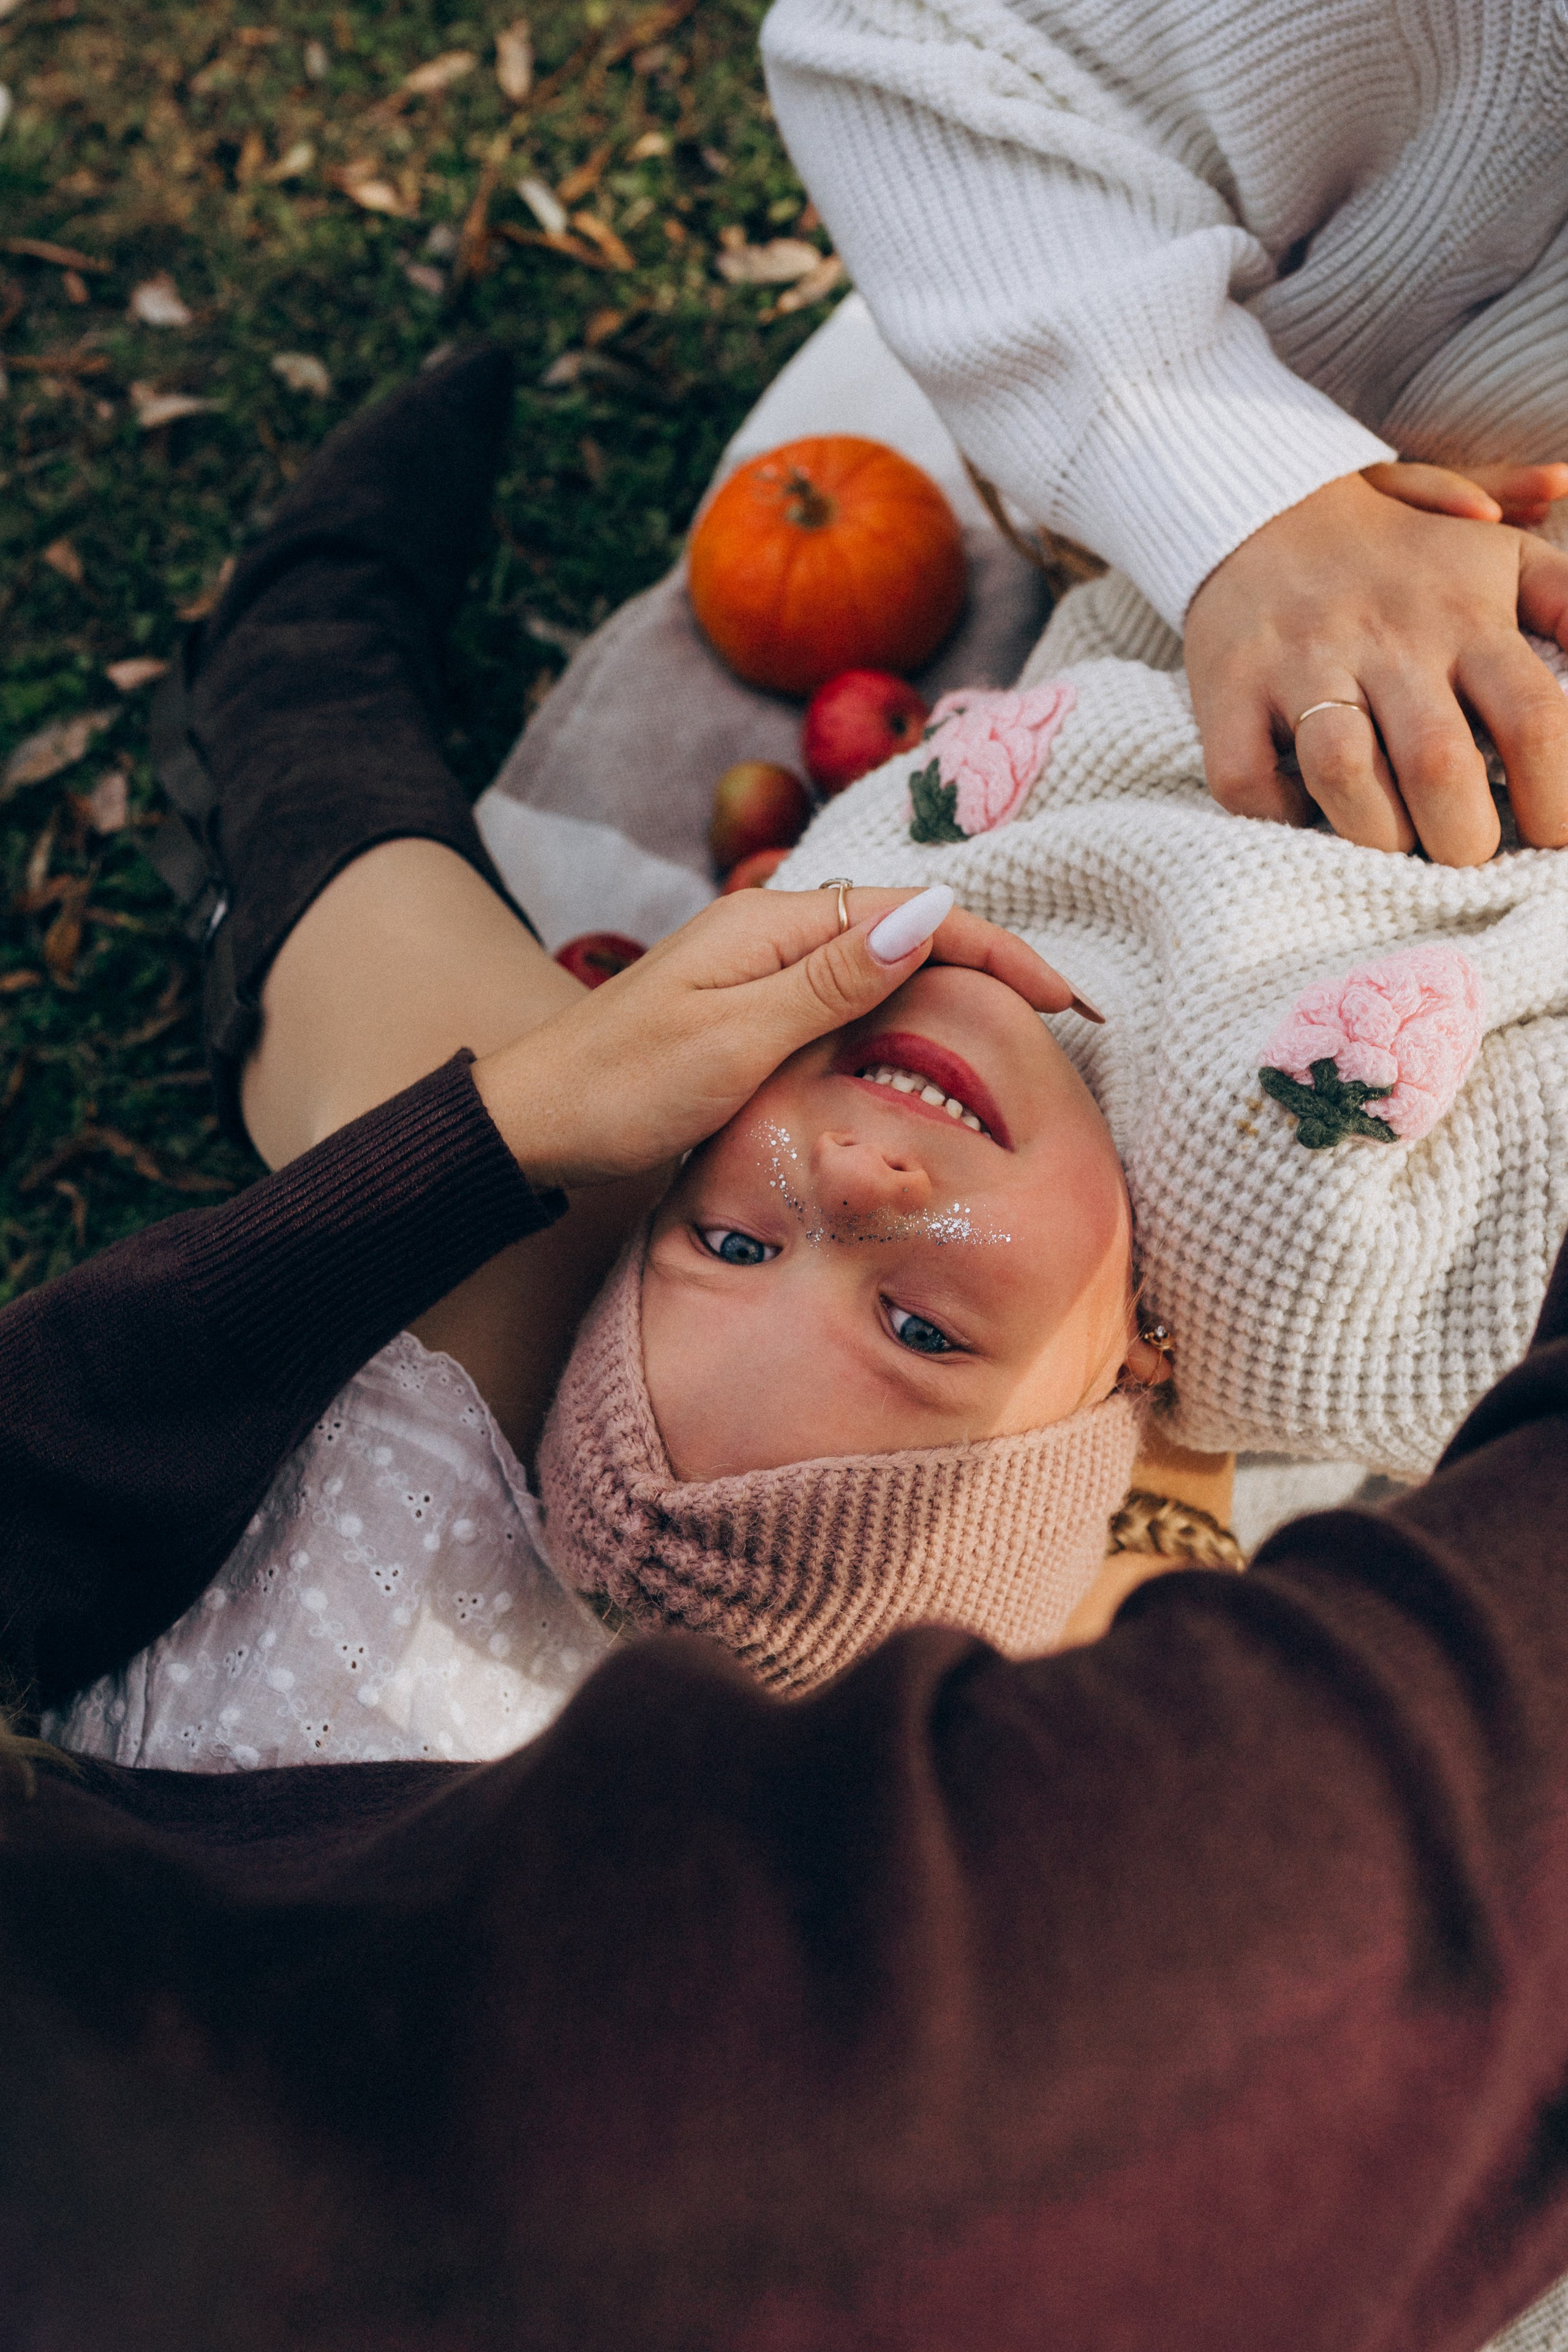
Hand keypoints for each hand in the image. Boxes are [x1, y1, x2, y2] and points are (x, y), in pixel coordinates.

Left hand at [472, 886, 1078, 1189]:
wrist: (537, 1123)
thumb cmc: (624, 1087)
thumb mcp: (735, 1038)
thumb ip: (832, 980)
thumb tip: (926, 911)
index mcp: (773, 924)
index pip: (914, 912)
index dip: (998, 949)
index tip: (1063, 998)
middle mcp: (774, 934)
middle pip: (907, 931)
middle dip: (989, 966)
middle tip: (1061, 1022)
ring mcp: (764, 972)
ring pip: (881, 966)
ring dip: (950, 992)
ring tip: (1017, 1036)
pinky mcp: (753, 1011)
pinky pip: (847, 1000)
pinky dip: (901, 1018)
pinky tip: (927, 1050)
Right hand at [1184, 471, 1567, 863]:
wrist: (1266, 509)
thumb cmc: (1402, 556)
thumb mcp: (1500, 557)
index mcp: (1464, 616)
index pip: (1534, 717)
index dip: (1556, 799)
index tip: (1551, 835)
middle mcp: (1385, 639)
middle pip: (1438, 765)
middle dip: (1463, 842)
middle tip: (1465, 854)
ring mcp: (1300, 664)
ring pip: (1341, 774)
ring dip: (1375, 835)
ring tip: (1394, 845)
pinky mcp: (1229, 688)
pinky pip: (1246, 781)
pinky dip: (1280, 815)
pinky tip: (1308, 809)